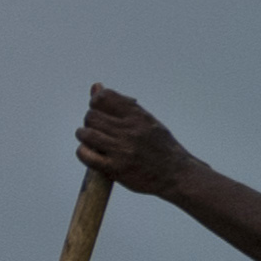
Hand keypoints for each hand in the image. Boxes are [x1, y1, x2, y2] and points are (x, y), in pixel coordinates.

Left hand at [75, 85, 191, 200]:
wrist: (177, 174)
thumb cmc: (161, 147)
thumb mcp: (146, 121)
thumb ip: (121, 105)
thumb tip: (96, 86)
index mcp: (138, 116)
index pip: (103, 97)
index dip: (96, 102)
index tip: (100, 110)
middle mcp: (129, 131)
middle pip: (92, 116)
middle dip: (90, 121)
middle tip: (96, 128)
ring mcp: (122, 150)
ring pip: (87, 134)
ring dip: (84, 136)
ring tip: (90, 140)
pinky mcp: (116, 169)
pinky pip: (87, 156)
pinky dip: (83, 152)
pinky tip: (89, 153)